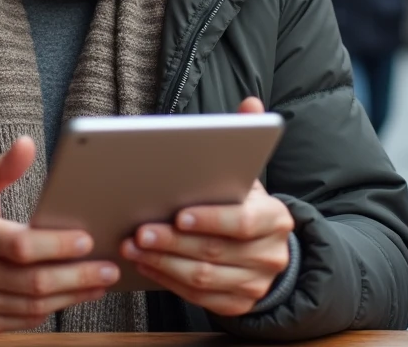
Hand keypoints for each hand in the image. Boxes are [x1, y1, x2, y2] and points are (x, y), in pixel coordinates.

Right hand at [0, 136, 119, 334]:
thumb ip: (1, 169)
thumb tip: (26, 144)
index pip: (20, 245)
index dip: (56, 245)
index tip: (86, 239)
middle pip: (34, 280)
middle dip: (77, 275)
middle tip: (107, 267)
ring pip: (34, 305)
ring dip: (73, 295)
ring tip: (101, 281)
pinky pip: (26, 320)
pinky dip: (54, 309)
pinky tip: (74, 295)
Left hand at [120, 97, 293, 317]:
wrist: (265, 250)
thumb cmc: (244, 205)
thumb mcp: (247, 175)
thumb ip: (245, 138)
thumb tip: (250, 104)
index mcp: (275, 219)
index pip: (242, 222)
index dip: (210, 220)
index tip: (178, 214)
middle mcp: (271, 255)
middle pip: (215, 251)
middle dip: (173, 241)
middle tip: (140, 230)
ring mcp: (255, 284)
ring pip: (203, 278)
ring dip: (163, 262)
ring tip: (132, 245)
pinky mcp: (237, 305)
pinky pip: (197, 298)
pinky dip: (166, 280)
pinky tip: (144, 264)